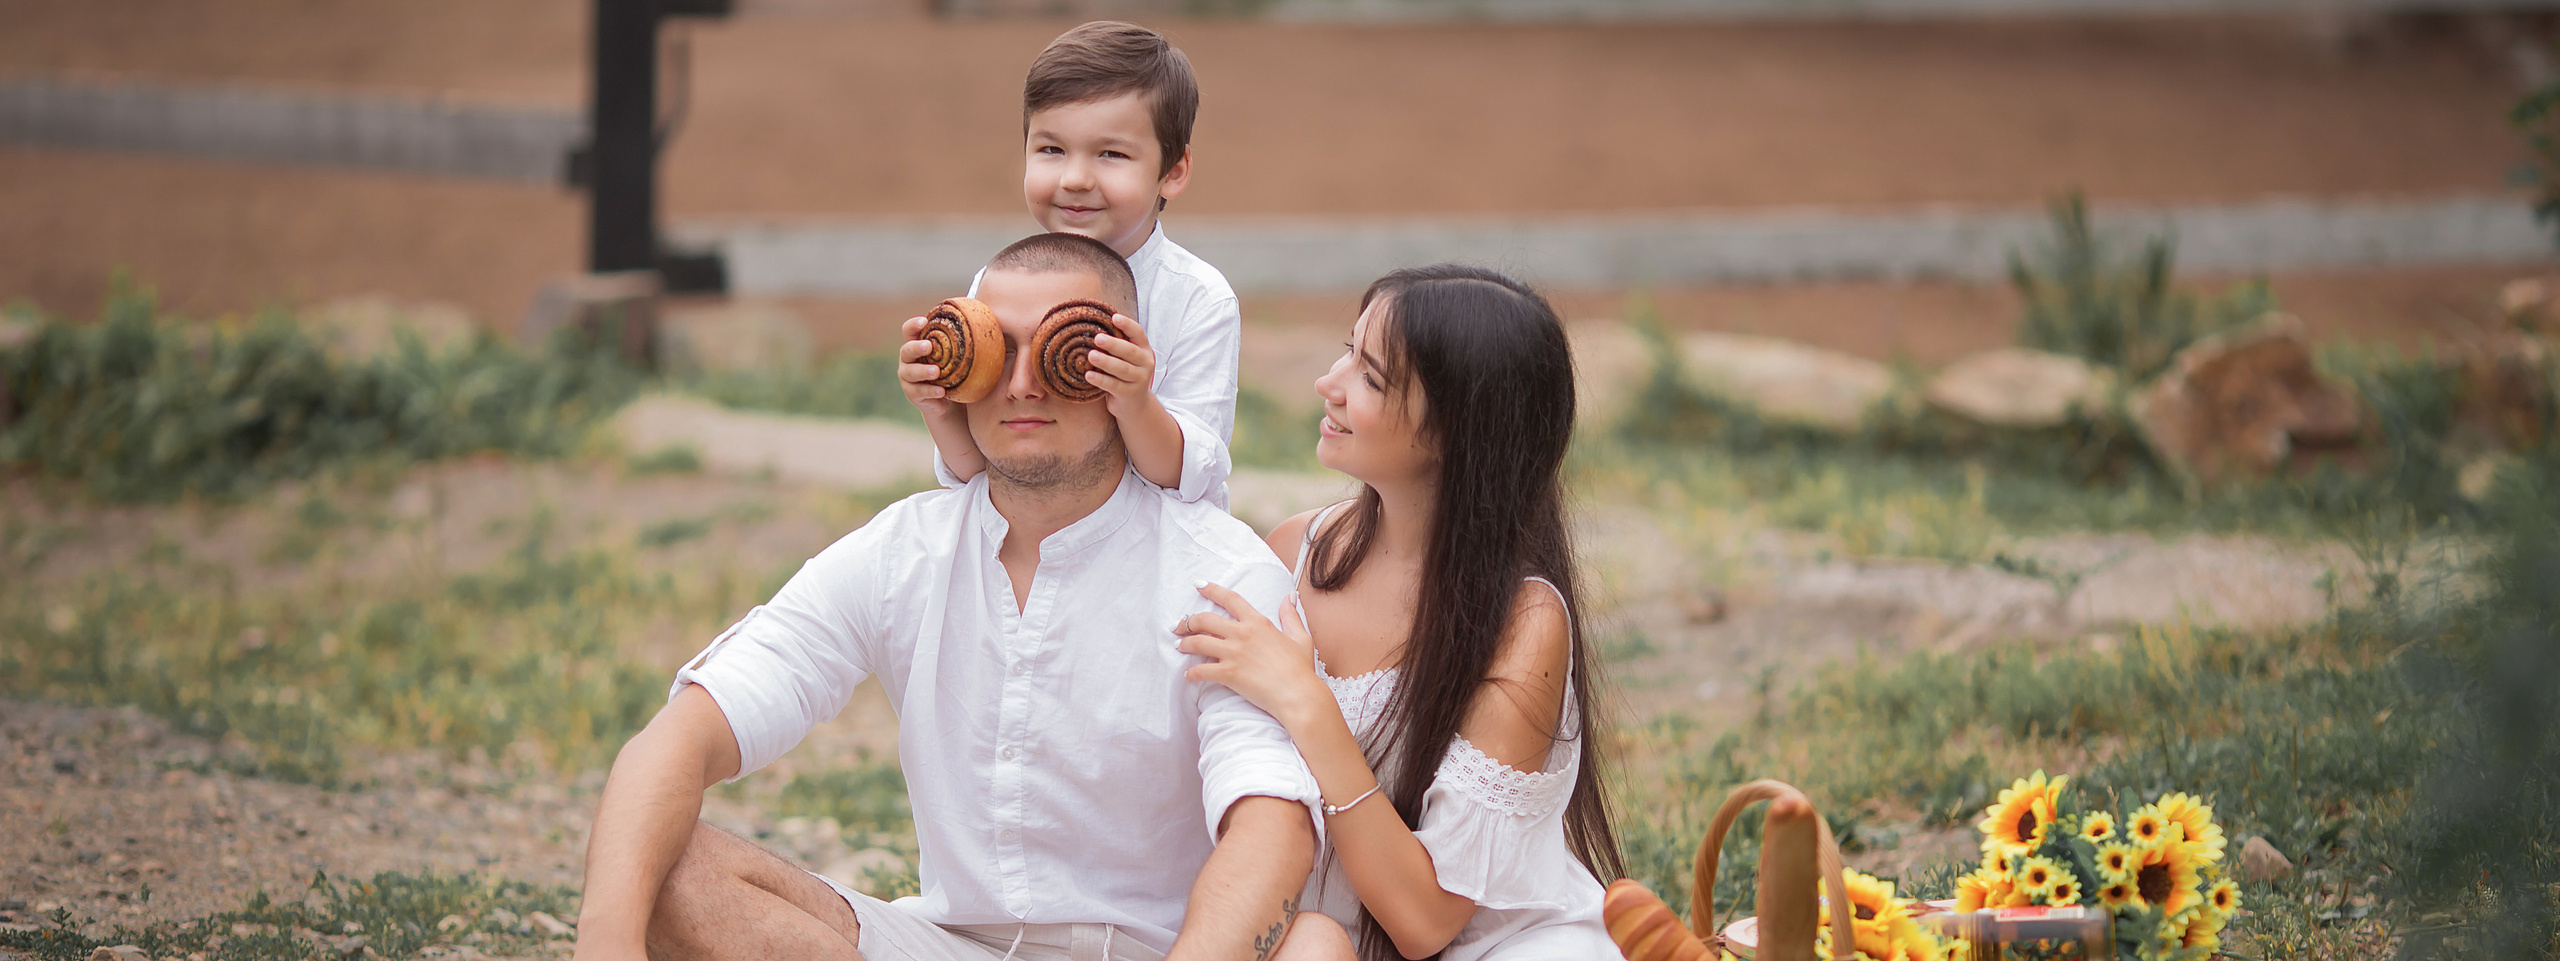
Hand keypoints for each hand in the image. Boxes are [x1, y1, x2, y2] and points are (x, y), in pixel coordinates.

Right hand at [897, 315, 959, 419]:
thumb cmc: (955, 370)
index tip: (925, 321)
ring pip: (909, 372)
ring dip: (923, 371)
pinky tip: (941, 391)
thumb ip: (966, 340)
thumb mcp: (960, 355)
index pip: (909, 330)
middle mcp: (908, 359)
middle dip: (916, 347)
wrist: (951, 400)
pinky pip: (918, 391)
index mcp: (918, 343)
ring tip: (936, 372)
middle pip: (906, 350)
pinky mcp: (912, 393)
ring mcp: (908, 376)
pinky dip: (930, 390)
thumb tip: (988, 319)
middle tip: (929, 346)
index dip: (914, 325)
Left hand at [1083, 314, 1159, 418]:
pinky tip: (1088, 375)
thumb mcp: (1127, 359)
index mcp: (1144, 350)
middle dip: (1114, 344)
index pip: (1138, 333)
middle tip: (1097, 338)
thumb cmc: (1126, 375)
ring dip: (1106, 361)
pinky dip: (1101, 380)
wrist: (1136, 405)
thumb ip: (1118, 344)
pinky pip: (1114, 385)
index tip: (1114, 317)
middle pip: (1130, 351)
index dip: (1127, 325)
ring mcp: (1139, 380)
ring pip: (1122, 369)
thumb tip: (1093, 325)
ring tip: (1091, 355)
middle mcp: (1145, 364)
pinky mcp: (1129, 394)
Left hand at [1174, 583, 1331, 733]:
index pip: (1230, 599)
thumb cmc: (1301, 669)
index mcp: (1258, 622)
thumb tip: (1289, 596)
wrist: (1298, 695)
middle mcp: (1243, 634)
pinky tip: (1188, 675)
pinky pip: (1201, 670)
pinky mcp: (1229, 673)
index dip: (1212, 590)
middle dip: (1188, 621)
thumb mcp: (1300, 637)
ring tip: (1179, 646)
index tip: (1199, 585)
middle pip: (1205, 619)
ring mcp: (1234, 653)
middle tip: (1180, 626)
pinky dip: (1191, 673)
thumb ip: (1291, 615)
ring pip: (1199, 642)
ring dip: (1185, 644)